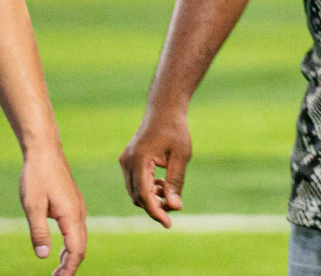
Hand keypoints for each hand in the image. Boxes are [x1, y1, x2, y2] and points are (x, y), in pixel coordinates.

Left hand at [19, 145, 85, 275]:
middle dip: (70, 266)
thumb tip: (43, 256)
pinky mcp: (73, 205)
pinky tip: (61, 251)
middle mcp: (79, 213)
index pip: (76, 249)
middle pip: (81, 246)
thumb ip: (38, 232)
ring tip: (57, 271)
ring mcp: (78, 208)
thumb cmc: (37, 177)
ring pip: (80, 239)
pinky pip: (77, 230)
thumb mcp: (32, 206)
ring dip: (70, 256)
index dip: (69, 268)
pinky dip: (71, 245)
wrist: (46, 153)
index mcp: (71, 215)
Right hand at [119, 109, 191, 227]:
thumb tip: (174, 206)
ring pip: (135, 192)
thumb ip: (176, 181)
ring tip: (170, 194)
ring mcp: (125, 162)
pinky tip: (162, 185)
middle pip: (138, 196)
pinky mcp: (127, 161)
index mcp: (140, 159)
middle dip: (155, 206)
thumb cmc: (176, 130)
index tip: (169, 223)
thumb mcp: (181, 156)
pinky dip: (147, 189)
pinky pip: (134, 183)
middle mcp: (127, 162)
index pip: (144, 195)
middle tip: (175, 208)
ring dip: (151, 198)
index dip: (156, 212)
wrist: (164, 110)